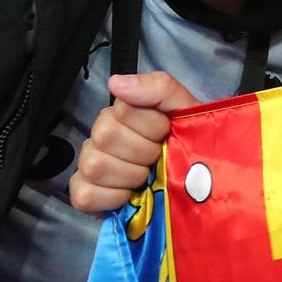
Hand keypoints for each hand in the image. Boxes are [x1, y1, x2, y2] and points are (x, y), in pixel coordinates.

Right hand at [68, 71, 198, 213]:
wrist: (198, 187)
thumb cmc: (188, 146)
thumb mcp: (186, 111)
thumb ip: (159, 88)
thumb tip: (115, 82)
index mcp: (122, 112)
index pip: (124, 108)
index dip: (153, 126)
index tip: (166, 134)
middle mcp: (100, 135)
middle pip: (106, 135)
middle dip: (143, 152)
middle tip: (157, 159)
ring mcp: (88, 164)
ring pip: (95, 165)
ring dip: (130, 176)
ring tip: (146, 179)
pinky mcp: (83, 195)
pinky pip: (85, 195)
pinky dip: (112, 199)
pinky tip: (129, 196)